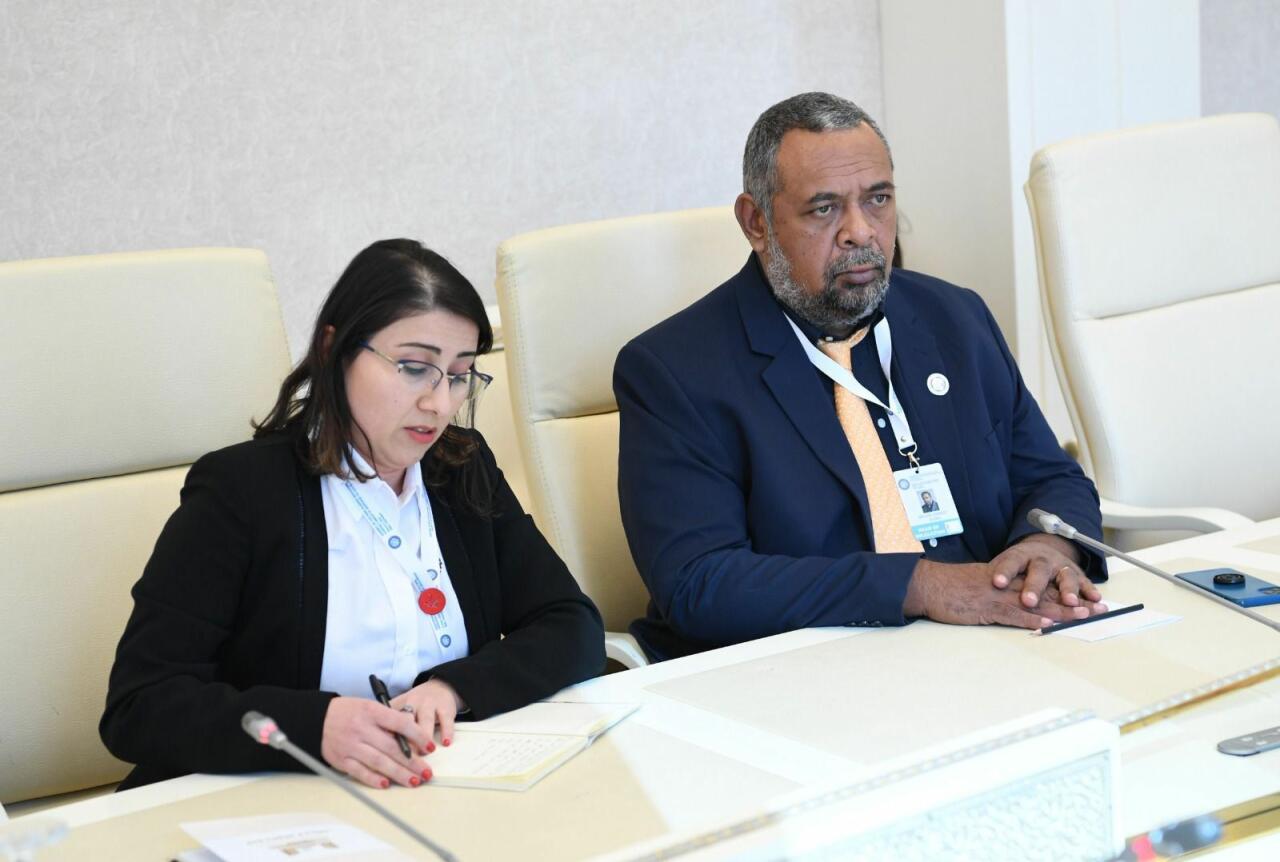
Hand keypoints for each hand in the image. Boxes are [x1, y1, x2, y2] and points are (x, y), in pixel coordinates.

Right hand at [320, 696, 431, 788]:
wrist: (318, 719)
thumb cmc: (350, 712)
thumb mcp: (370, 707)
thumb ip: (390, 719)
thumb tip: (413, 735)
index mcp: (371, 712)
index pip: (400, 724)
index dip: (418, 736)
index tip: (430, 747)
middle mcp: (361, 729)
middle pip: (392, 748)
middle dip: (413, 762)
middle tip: (427, 772)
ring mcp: (351, 746)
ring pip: (379, 762)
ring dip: (399, 774)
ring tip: (414, 781)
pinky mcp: (342, 760)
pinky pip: (360, 772)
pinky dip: (374, 780)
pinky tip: (387, 784)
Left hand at [391, 679, 465, 748]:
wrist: (440, 687)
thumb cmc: (415, 705)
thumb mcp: (400, 708)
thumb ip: (388, 724)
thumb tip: (377, 747)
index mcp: (399, 704)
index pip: (388, 719)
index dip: (385, 734)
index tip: (384, 750)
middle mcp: (413, 702)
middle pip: (406, 719)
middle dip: (405, 737)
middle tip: (405, 755)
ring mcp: (430, 704)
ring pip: (426, 720)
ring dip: (425, 737)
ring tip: (425, 752)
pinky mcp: (445, 707)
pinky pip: (446, 720)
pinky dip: (446, 732)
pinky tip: (446, 742)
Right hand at [904, 559, 1097, 629]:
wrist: (926, 585)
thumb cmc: (948, 587)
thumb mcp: (977, 584)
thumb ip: (997, 590)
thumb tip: (1012, 600)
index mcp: (1006, 578)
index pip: (1042, 584)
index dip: (1066, 591)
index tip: (1087, 598)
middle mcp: (1006, 585)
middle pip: (1046, 592)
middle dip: (1073, 601)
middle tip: (1098, 608)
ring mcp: (997, 596)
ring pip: (1035, 603)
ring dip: (1060, 610)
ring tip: (1083, 616)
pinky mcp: (985, 609)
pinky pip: (1013, 615)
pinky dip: (1032, 621)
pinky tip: (1048, 625)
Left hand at [990, 534, 1104, 611]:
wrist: (1042, 549)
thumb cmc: (1018, 564)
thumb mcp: (1003, 566)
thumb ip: (993, 577)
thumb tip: (969, 591)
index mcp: (1020, 556)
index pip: (1009, 563)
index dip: (1003, 572)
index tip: (996, 582)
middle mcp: (1041, 560)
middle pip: (1038, 571)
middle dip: (1034, 587)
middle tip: (1028, 601)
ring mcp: (1060, 566)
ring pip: (1065, 576)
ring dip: (1068, 590)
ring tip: (1069, 602)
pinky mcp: (1076, 574)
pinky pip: (1085, 582)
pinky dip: (1090, 591)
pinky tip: (1095, 600)